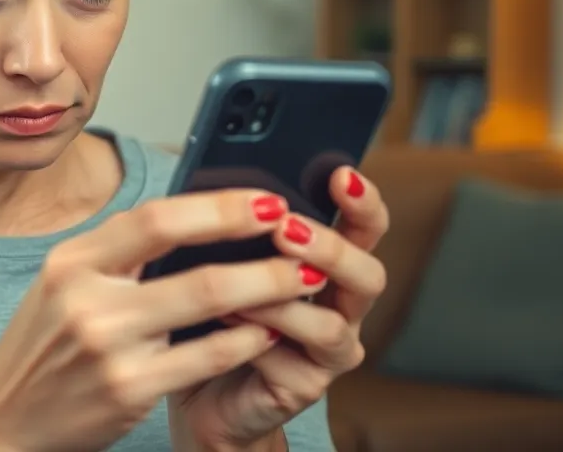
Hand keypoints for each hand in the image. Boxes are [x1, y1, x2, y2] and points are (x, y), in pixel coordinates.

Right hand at [0, 189, 316, 451]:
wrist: (3, 423)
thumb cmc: (44, 350)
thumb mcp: (62, 286)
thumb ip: (117, 254)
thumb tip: (192, 216)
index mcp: (72, 261)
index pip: (154, 217)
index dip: (216, 205)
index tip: (263, 199)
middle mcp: (86, 297)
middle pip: (188, 257)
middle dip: (255, 241)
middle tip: (301, 233)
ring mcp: (108, 345)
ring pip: (206, 303)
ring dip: (266, 288)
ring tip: (301, 280)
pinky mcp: (128, 389)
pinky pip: (204, 357)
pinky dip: (245, 341)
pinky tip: (268, 333)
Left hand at [172, 166, 389, 450]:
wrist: (193, 380)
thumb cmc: (212, 310)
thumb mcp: (226, 259)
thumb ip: (243, 230)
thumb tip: (232, 190)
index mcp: (330, 264)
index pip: (364, 227)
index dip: (363, 202)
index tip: (341, 175)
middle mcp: (343, 307)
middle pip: (370, 276)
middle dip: (331, 249)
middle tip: (286, 230)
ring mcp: (330, 350)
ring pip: (332, 324)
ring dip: (281, 299)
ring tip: (236, 284)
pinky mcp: (306, 387)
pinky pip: (289, 359)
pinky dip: (255, 336)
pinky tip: (222, 321)